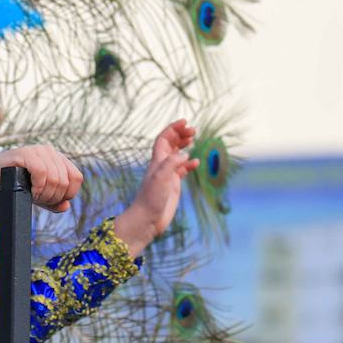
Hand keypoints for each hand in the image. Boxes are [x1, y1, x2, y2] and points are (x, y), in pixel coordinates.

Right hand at [0, 145, 83, 212]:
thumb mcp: (40, 196)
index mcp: (58, 159)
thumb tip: (66, 206)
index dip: (67, 194)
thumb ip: (55, 202)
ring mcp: (38, 151)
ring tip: (33, 197)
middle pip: (64, 181)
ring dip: (44, 194)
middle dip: (52, 197)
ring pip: (54, 178)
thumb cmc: (17, 184)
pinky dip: (38, 187)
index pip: (76, 178)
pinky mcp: (25, 153)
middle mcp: (50, 152)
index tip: (51, 201)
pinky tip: (31, 192)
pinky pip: (41, 172)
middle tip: (38, 201)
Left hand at [115, 119, 198, 256]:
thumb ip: (172, 163)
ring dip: (183, 146)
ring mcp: (167, 175)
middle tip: (194, 131)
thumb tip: (185, 154)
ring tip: (193, 140)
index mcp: (157, 161)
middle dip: (180, 135)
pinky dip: (188, 164)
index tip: (185, 122)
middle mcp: (161, 166)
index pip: (164, 139)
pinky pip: (181, 170)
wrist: (147, 220)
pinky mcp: (172, 186)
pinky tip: (195, 163)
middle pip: (170, 144)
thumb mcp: (161, 178)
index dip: (173, 129)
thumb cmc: (150, 199)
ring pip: (176, 155)